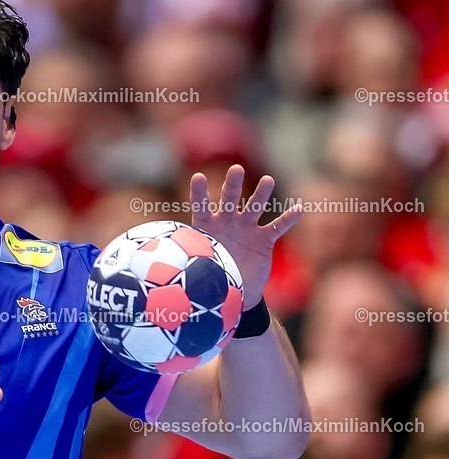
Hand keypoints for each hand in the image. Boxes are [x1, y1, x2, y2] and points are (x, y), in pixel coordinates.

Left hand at [189, 164, 301, 308]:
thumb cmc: (210, 273)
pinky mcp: (264, 239)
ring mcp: (247, 228)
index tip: (197, 177)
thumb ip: (184, 259)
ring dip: (261, 195)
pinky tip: (298, 209)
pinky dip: (287, 219)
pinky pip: (277, 227)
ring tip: (267, 180)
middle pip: (229, 199)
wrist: (233, 289)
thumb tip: (159, 266)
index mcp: (207, 226)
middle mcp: (228, 221)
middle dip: (233, 184)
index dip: (199, 193)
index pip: (201, 206)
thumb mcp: (195, 266)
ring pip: (254, 208)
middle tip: (236, 169)